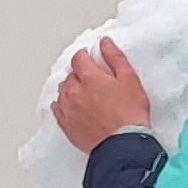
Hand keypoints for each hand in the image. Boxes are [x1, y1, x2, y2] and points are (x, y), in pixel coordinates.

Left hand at [53, 37, 153, 153]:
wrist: (123, 145)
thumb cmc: (129, 115)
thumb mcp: (129, 79)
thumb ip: (115, 58)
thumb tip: (105, 43)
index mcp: (90, 78)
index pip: (79, 59)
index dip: (84, 56)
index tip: (88, 57)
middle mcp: (74, 92)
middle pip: (70, 75)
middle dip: (78, 74)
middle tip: (90, 78)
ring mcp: (68, 109)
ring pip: (62, 92)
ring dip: (70, 89)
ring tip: (82, 93)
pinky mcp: (66, 126)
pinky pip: (57, 110)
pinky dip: (63, 105)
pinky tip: (71, 107)